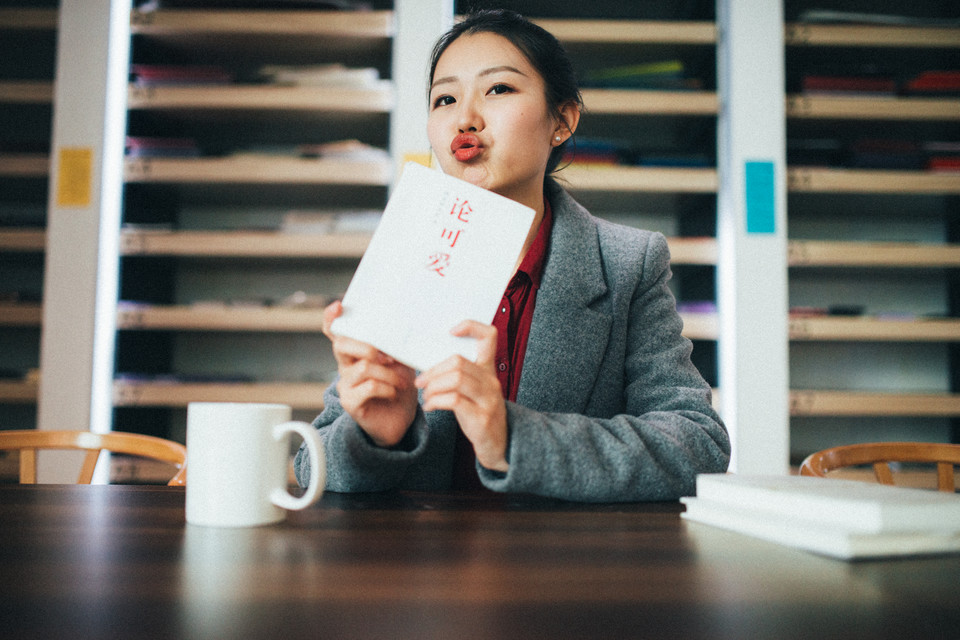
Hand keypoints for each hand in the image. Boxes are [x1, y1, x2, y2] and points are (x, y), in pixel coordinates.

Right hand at [323, 301, 417, 446]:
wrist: (399, 420)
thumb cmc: (398, 388)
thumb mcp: (400, 362)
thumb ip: (394, 348)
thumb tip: (398, 333)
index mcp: (355, 353)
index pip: (335, 333)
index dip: (332, 319)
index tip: (338, 306)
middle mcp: (345, 367)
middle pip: (341, 345)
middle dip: (367, 346)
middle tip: (388, 357)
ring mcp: (346, 385)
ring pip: (363, 367)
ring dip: (389, 373)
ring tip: (402, 382)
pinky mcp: (350, 402)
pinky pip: (369, 387)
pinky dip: (387, 388)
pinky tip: (394, 393)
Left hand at [416, 320, 508, 471]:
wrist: (499, 445)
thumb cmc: (479, 415)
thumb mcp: (474, 391)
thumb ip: (459, 375)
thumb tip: (429, 365)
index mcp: (488, 370)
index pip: (489, 336)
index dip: (471, 326)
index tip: (451, 331)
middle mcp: (491, 381)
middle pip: (459, 362)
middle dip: (433, 371)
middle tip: (421, 382)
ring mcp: (489, 399)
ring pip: (456, 379)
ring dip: (433, 386)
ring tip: (426, 395)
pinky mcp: (482, 418)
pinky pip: (454, 400)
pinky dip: (436, 401)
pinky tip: (430, 406)